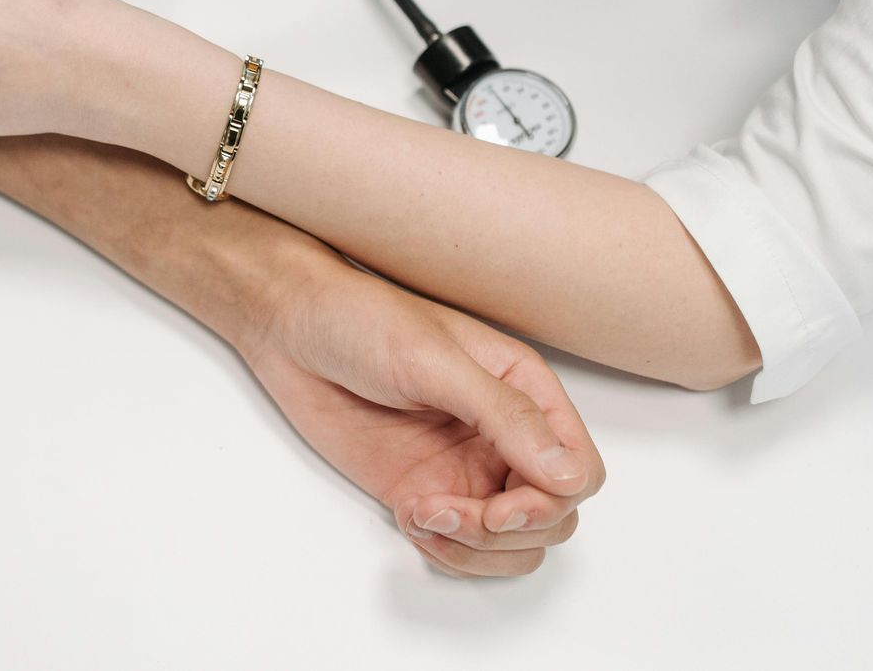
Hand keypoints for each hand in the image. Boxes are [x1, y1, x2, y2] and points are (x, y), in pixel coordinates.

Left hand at [248, 257, 603, 577]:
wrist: (292, 330)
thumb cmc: (362, 321)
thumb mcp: (435, 359)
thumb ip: (504, 416)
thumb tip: (568, 474)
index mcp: (524, 391)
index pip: (579, 470)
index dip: (549, 502)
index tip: (499, 507)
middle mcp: (504, 435)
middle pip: (553, 517)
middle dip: (508, 531)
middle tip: (449, 512)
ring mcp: (465, 468)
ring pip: (513, 545)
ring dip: (476, 549)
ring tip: (423, 514)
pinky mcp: (425, 493)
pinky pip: (462, 548)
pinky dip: (445, 551)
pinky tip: (409, 515)